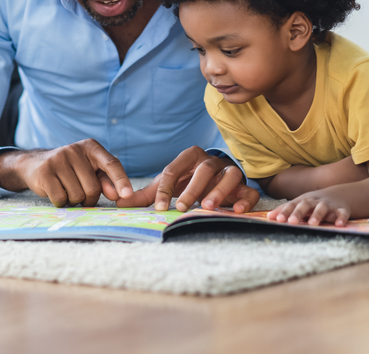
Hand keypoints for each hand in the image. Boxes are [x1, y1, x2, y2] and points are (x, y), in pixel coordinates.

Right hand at [0, 139, 133, 206]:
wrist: (34, 164)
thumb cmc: (69, 170)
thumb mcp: (89, 169)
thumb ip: (106, 180)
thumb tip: (119, 195)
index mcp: (91, 147)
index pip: (111, 163)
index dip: (121, 180)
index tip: (128, 196)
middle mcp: (75, 149)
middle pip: (93, 187)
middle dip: (89, 198)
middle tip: (80, 194)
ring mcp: (58, 159)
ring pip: (77, 195)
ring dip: (74, 201)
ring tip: (66, 190)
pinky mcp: (44, 172)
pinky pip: (61, 198)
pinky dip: (61, 202)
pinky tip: (56, 192)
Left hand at [114, 146, 258, 212]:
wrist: (215, 180)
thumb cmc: (187, 183)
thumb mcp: (167, 186)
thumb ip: (146, 195)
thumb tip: (119, 202)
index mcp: (189, 157)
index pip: (174, 169)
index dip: (165, 188)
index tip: (159, 207)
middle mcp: (210, 162)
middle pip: (203, 170)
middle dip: (192, 188)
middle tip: (181, 207)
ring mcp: (229, 172)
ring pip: (228, 175)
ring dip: (218, 190)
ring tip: (207, 207)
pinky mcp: (244, 187)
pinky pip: (248, 191)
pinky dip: (244, 200)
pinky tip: (234, 211)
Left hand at [267, 190, 351, 226]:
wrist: (338, 195)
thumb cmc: (313, 203)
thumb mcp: (299, 204)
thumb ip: (285, 210)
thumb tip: (268, 217)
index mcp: (303, 201)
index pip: (292, 205)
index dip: (285, 212)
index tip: (277, 219)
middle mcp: (314, 201)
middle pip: (305, 205)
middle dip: (298, 213)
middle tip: (291, 222)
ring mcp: (328, 205)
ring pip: (322, 208)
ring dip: (317, 215)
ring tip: (312, 224)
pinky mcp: (341, 209)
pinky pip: (342, 213)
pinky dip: (341, 218)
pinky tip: (339, 224)